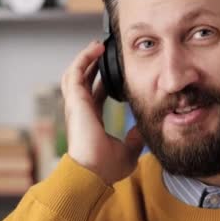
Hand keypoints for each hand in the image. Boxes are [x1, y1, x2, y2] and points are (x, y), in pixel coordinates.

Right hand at [60, 41, 143, 184]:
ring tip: (99, 45)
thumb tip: (144, 128)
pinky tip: (95, 48)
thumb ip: (135, 138)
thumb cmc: (105, 168)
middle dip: (93, 64)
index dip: (103, 81)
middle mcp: (81, 111)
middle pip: (84, 80)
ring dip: (86, 57)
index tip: (115, 72)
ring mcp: (75, 106)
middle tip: (104, 51)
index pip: (96, 95)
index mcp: (91, 121)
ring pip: (76, 73)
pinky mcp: (75, 101)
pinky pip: (76, 73)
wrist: (92, 174)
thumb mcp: (129, 151)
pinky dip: (84, 58)